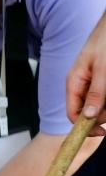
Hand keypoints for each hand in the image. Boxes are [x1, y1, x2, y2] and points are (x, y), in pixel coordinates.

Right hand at [66, 12, 105, 135]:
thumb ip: (96, 93)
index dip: (85, 125)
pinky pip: (104, 96)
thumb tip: (88, 116)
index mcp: (74, 83)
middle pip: (88, 111)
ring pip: (100, 104)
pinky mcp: (101, 81)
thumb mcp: (102, 70)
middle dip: (103, 114)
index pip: (73, 113)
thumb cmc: (105, 43)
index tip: (101, 132)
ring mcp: (92, 83)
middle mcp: (81, 85)